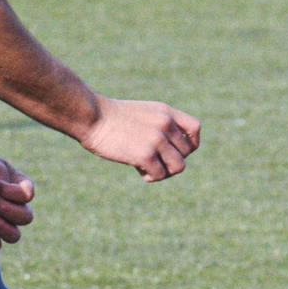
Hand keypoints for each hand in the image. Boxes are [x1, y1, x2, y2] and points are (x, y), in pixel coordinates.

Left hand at [0, 143, 36, 247]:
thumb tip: (0, 200)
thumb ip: (3, 180)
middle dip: (7, 209)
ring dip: (2, 226)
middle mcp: (15, 206)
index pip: (27, 196)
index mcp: (20, 188)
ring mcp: (2, 221)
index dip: (12, 192)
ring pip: (14, 236)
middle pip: (26, 218)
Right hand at [80, 97, 199, 180]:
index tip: (175, 150)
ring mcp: (156, 139)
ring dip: (164, 171)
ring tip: (148, 167)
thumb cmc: (112, 117)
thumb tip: (172, 152)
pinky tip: (137, 169)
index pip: (195, 128)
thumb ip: (160, 125)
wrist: (92, 116)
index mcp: (166, 112)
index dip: (190, 143)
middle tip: (153, 160)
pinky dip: (150, 176)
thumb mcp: (143, 113)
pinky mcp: (145, 154)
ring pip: (178, 166)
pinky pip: (159, 175)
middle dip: (171, 160)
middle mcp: (165, 124)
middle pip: (186, 152)